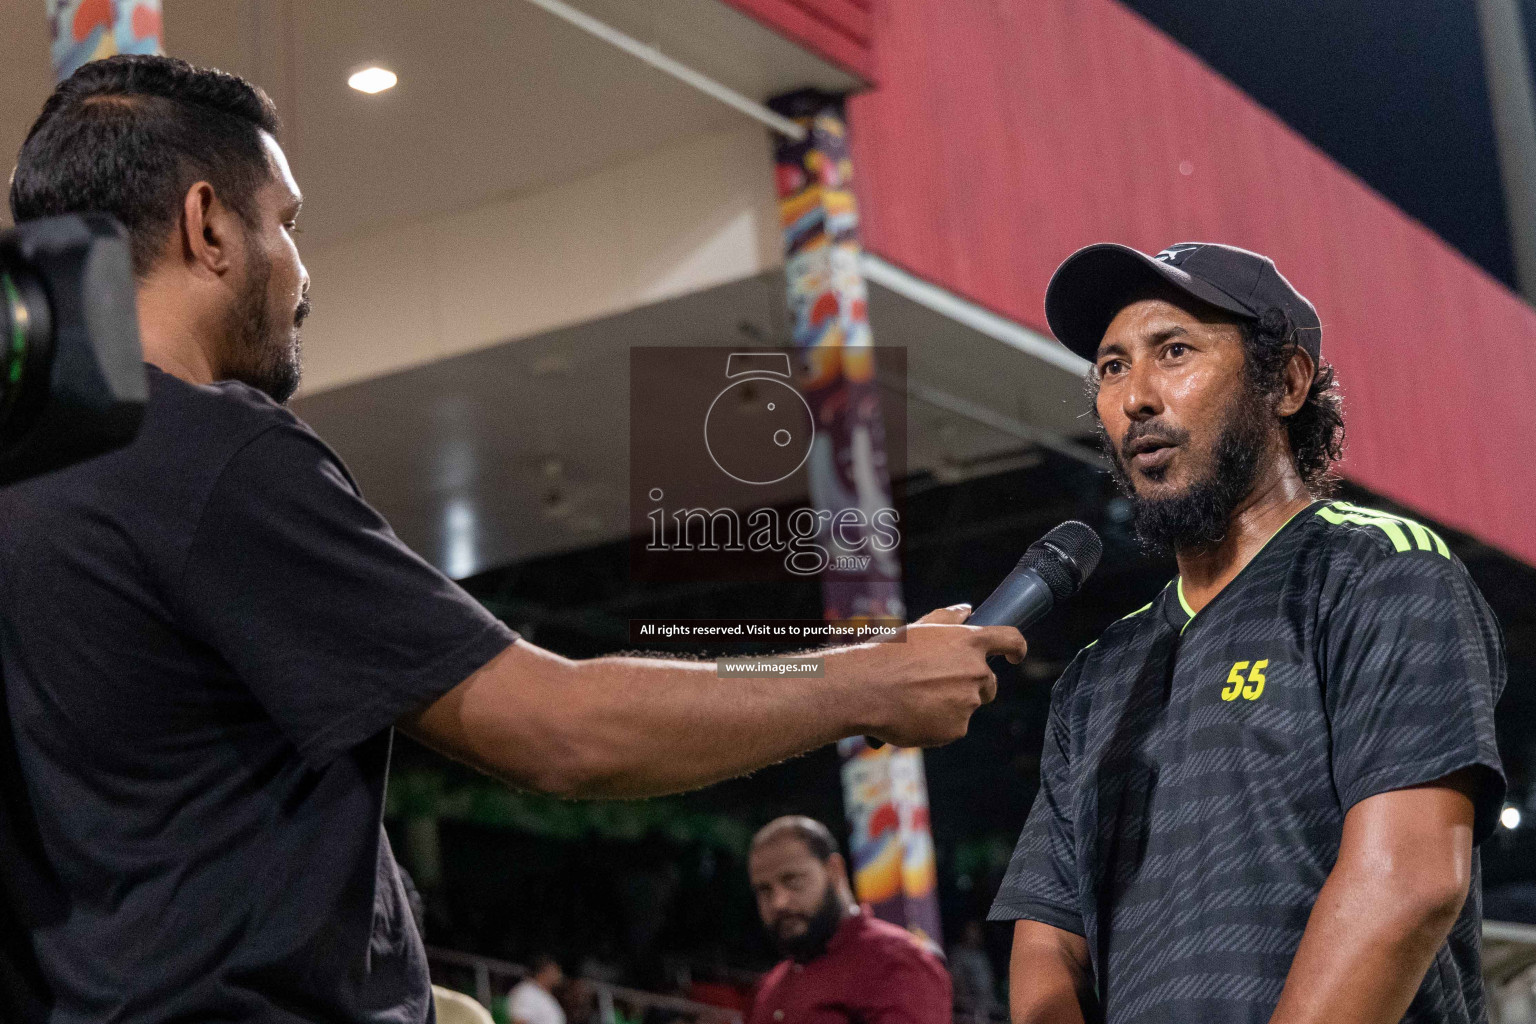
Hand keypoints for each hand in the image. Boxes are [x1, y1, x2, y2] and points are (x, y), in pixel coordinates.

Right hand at [842, 604, 1025, 747]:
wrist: (866, 689)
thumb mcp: (919, 629)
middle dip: (971, 685)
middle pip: (988, 683)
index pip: (1010, 640)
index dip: (1017, 648)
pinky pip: (953, 728)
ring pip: (967, 706)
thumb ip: (947, 618)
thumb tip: (966, 610)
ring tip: (915, 699)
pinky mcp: (957, 728)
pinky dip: (938, 725)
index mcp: (969, 642)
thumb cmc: (888, 655)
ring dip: (949, 705)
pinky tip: (914, 715)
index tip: (1015, 656)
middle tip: (937, 685)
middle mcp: (975, 671)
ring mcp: (968, 702)